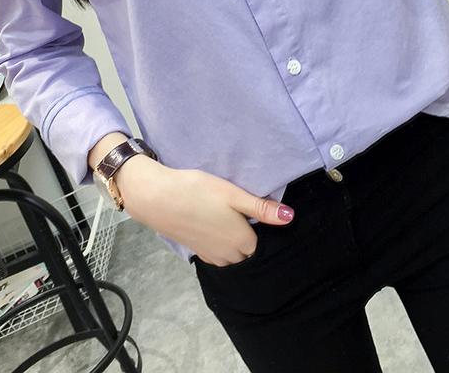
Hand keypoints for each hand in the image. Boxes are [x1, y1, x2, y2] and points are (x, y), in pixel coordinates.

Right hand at [114, 155, 294, 265]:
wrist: (157, 198)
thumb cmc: (199, 192)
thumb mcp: (233, 195)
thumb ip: (262, 209)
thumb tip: (290, 218)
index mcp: (242, 242)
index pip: (262, 241)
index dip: (260, 226)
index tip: (253, 209)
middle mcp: (229, 256)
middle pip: (248, 251)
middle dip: (248, 236)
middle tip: (240, 211)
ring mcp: (210, 256)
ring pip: (232, 254)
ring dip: (233, 241)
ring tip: (227, 217)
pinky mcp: (195, 251)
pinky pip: (216, 253)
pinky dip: (219, 243)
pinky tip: (211, 224)